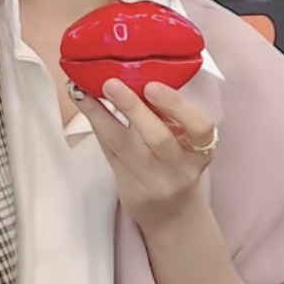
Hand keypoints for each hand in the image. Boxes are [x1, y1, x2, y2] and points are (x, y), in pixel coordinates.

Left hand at [72, 78, 217, 231]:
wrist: (172, 214)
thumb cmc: (179, 163)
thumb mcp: (188, 142)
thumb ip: (173, 115)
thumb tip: (142, 70)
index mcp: (200, 150)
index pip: (199, 127)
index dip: (177, 106)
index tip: (152, 85)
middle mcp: (178, 167)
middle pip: (158, 138)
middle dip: (133, 108)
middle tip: (111, 83)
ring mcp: (151, 180)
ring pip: (123, 146)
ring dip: (100, 114)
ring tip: (82, 90)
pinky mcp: (127, 188)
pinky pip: (109, 153)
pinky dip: (96, 125)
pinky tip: (84, 105)